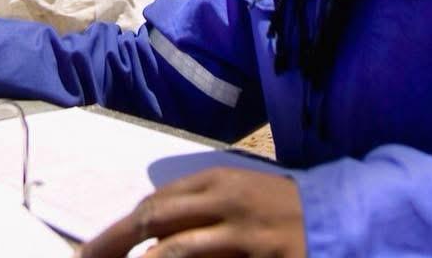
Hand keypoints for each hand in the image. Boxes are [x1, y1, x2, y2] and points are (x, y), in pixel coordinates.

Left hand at [77, 167, 305, 257]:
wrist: (341, 215)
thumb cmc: (279, 209)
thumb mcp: (236, 198)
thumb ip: (196, 211)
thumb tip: (148, 237)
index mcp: (214, 182)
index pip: (153, 206)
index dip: (117, 233)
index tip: (90, 254)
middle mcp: (223, 201)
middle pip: (155, 220)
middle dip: (115, 245)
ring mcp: (245, 233)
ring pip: (178, 251)